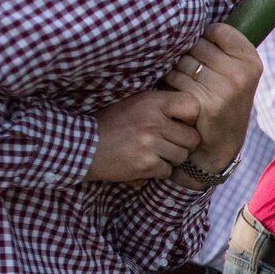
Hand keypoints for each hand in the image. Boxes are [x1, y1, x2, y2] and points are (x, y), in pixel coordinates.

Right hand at [87, 89, 201, 181]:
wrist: (82, 146)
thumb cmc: (110, 123)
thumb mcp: (134, 103)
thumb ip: (160, 105)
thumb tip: (191, 111)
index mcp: (152, 102)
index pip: (192, 106)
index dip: (191, 118)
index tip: (181, 123)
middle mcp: (154, 122)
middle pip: (192, 138)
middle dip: (183, 143)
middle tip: (167, 142)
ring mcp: (150, 145)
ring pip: (182, 156)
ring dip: (171, 158)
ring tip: (153, 152)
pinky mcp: (145, 165)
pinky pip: (167, 171)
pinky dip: (158, 170)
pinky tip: (144, 162)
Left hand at [160, 22, 260, 176]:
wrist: (221, 143)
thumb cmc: (224, 99)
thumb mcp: (236, 72)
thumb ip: (223, 47)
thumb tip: (193, 15)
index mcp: (251, 61)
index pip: (217, 29)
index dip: (205, 38)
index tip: (206, 54)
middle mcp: (241, 74)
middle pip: (197, 44)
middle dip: (189, 55)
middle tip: (193, 73)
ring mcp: (224, 89)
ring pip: (183, 60)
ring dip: (176, 68)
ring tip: (186, 83)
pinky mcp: (204, 103)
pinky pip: (174, 78)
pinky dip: (169, 82)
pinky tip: (178, 93)